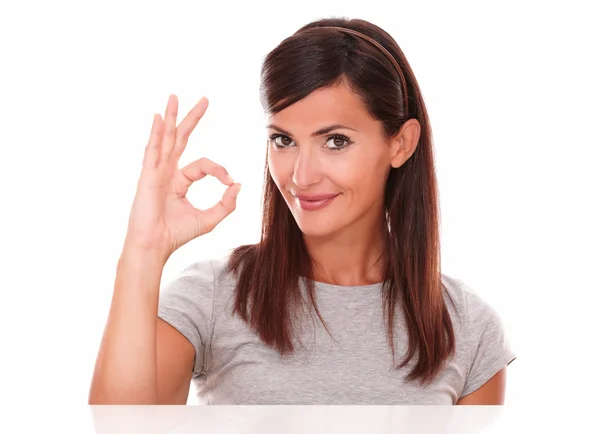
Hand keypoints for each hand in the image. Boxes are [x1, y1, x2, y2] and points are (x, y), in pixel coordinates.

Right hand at [124, 94, 240, 259]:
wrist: (155, 246)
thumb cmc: (177, 234)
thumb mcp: (210, 218)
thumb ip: (226, 203)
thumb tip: (239, 184)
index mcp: (180, 180)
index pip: (204, 164)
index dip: (220, 171)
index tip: (230, 183)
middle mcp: (167, 171)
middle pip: (181, 139)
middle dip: (192, 119)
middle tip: (205, 99)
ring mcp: (156, 172)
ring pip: (167, 139)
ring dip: (171, 117)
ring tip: (175, 97)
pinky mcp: (148, 176)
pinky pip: (153, 150)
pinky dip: (156, 133)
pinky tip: (159, 117)